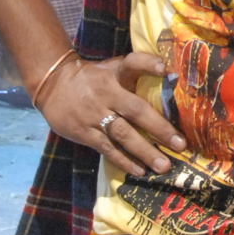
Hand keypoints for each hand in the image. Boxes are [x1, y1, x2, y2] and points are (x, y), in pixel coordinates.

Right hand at [39, 51, 186, 175]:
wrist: (52, 84)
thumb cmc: (93, 77)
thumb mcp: (112, 67)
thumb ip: (138, 70)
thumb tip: (170, 74)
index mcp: (115, 74)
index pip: (132, 64)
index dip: (148, 64)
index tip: (165, 70)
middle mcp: (107, 93)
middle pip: (135, 110)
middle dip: (159, 128)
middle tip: (180, 144)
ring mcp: (95, 115)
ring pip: (123, 134)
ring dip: (144, 151)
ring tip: (163, 165)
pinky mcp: (84, 132)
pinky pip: (107, 148)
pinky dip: (123, 160)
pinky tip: (139, 170)